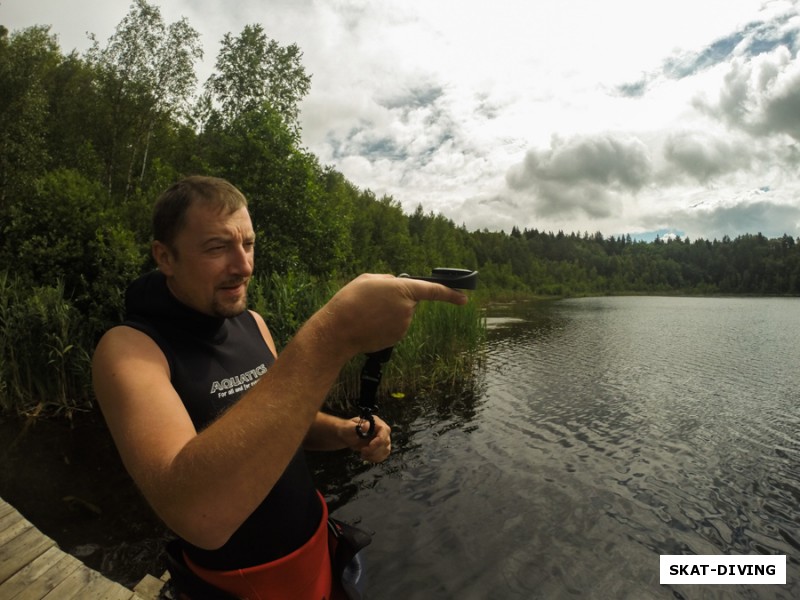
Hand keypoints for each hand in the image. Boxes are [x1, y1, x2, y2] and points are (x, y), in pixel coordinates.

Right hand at [320, 274, 467, 356]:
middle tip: (374, 300)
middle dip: (397, 300)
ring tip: (367, 312)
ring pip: (401, 315)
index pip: (433, 291)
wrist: (338, 330)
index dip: (451, 294)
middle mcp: (407, 310)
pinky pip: (394, 327)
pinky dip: (384, 325)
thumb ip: (389, 281)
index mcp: (403, 290)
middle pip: (410, 302)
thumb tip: (397, 285)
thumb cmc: (350, 300)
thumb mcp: (369, 279)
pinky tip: (369, 324)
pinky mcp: (395, 339)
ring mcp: (403, 326)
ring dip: (389, 313)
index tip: (464, 298)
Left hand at [349, 415, 391, 462]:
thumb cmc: (348, 429)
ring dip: (374, 455)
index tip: (365, 448)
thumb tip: (366, 425)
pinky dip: (374, 458)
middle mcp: (383, 430)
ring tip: (363, 454)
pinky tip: (367, 456)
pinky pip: (383, 456)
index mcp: (376, 422)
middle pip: (385, 443)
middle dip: (373, 450)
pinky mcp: (383, 447)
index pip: (384, 431)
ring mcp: (384, 439)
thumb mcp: (350, 427)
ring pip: (385, 451)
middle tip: (362, 451)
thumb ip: (358, 426)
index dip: (377, 442)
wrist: (348, 436)